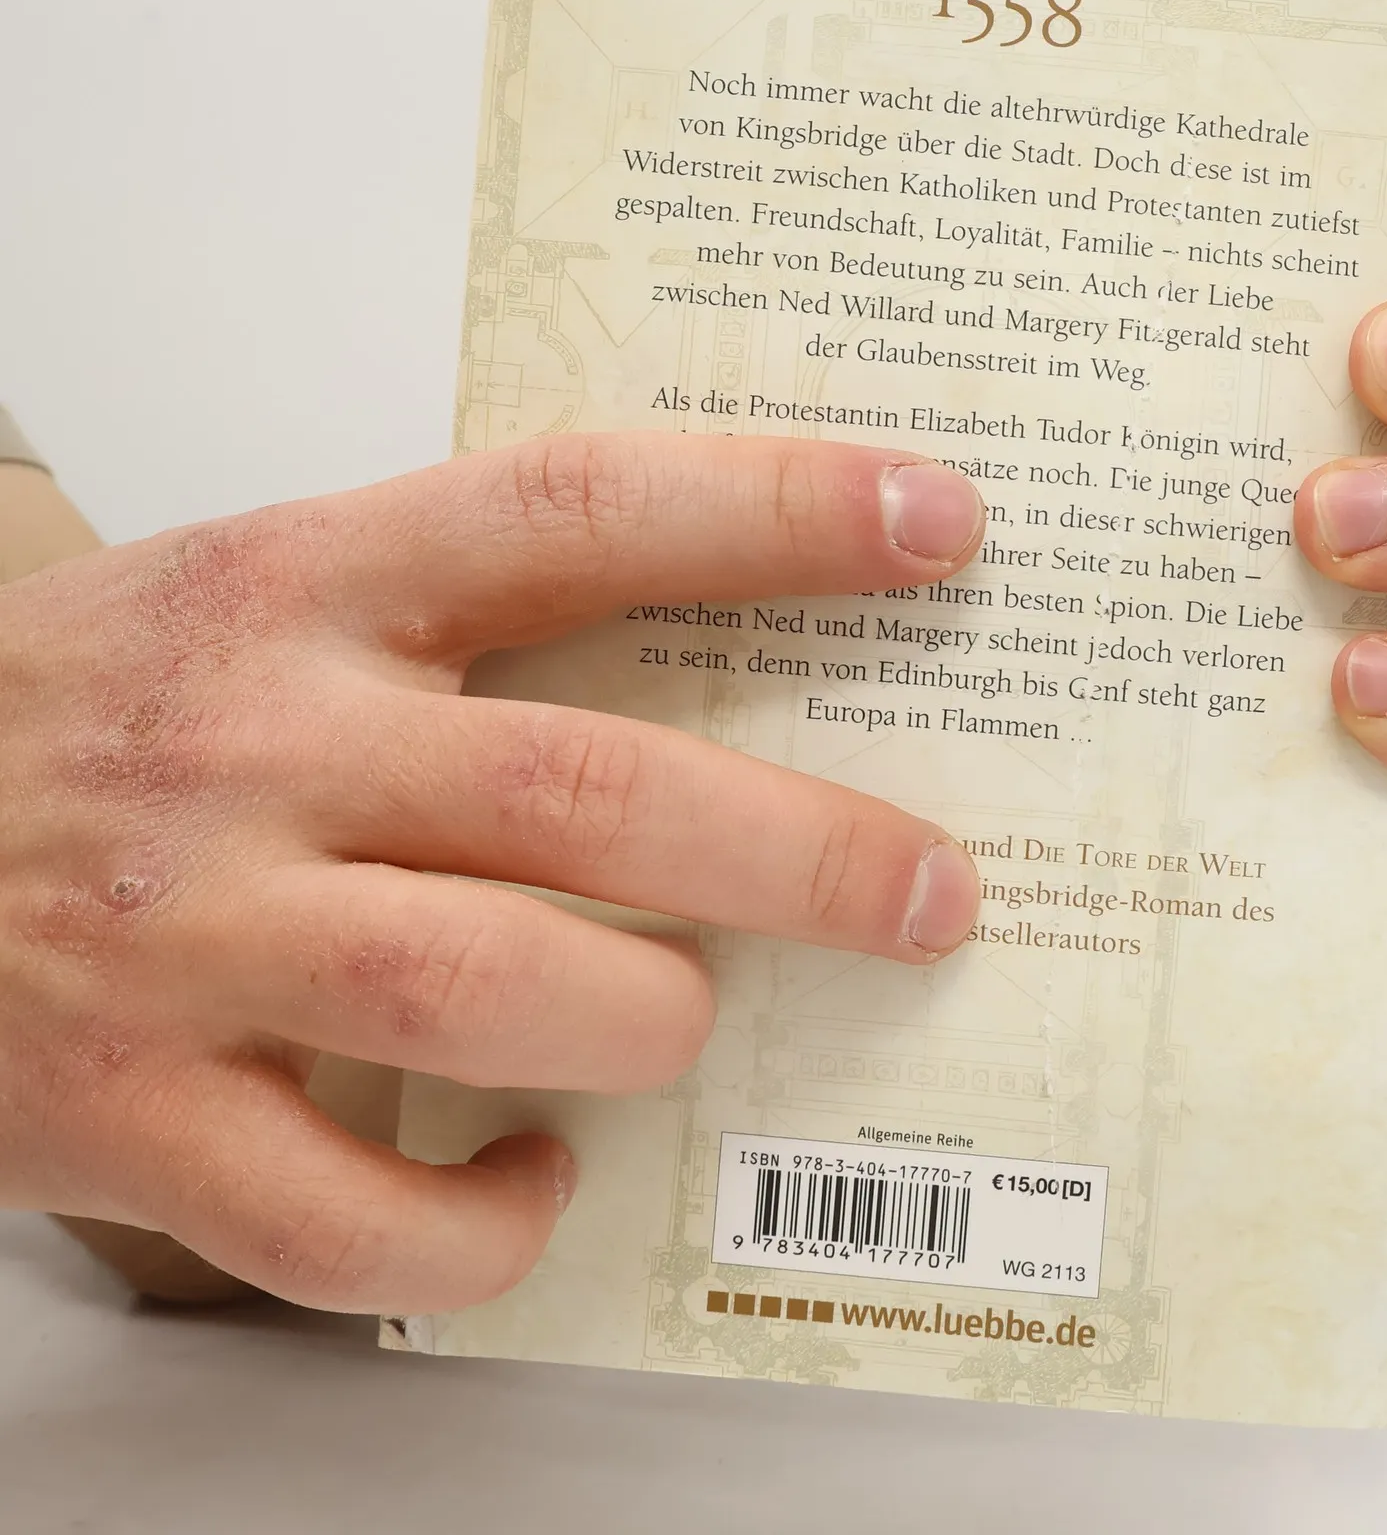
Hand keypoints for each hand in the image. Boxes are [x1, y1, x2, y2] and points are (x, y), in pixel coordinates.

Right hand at [0, 438, 985, 1310]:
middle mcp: (262, 749)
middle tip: (931, 892)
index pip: (580, 509)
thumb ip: (471, 614)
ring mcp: (193, 936)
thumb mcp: (273, 594)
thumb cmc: (108, 707)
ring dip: (642, 1018)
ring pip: (481, 986)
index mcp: (311, 585)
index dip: (774, 510)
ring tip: (688, 1018)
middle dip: (797, 850)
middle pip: (580, 787)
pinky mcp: (136, 1113)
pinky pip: (347, 1212)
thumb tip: (746, 682)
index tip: (933, 521)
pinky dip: (480, 1221)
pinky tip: (535, 1178)